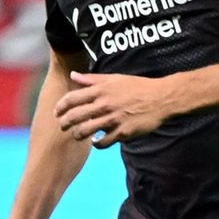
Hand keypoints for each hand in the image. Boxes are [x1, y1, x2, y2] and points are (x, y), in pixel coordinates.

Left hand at [55, 71, 176, 147]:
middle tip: (63, 126)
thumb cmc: (137, 87)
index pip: (72, 99)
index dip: (60, 107)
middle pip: (74, 117)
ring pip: (85, 131)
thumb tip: (73, 75)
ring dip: (77, 135)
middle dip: (64, 123)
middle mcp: (105, 104)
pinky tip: (96, 141)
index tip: (57, 112)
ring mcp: (113, 119)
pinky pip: (102, 142)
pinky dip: (96, 144)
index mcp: (101, 90)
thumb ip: (92, 79)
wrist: (161, 98)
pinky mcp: (123, 132)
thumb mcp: (114, 78)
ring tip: (78, 135)